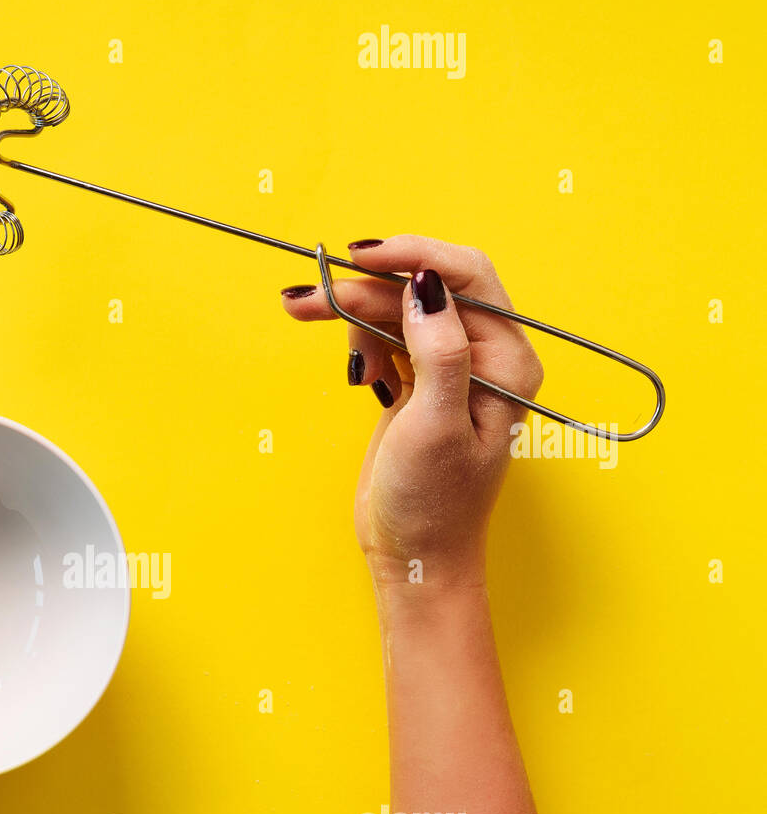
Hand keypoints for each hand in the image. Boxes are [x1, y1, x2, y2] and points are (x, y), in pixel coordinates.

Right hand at [281, 237, 542, 590]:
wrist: (413, 557)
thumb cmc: (434, 505)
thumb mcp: (436, 426)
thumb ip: (439, 351)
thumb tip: (425, 284)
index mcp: (506, 362)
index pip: (466, 277)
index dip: (413, 257)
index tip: (360, 256)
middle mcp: (484, 358)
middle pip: (422, 290)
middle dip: (366, 286)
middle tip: (308, 298)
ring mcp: (449, 369)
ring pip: (398, 310)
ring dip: (354, 312)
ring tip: (306, 317)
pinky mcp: (418, 384)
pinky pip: (387, 337)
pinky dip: (362, 341)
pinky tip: (357, 373)